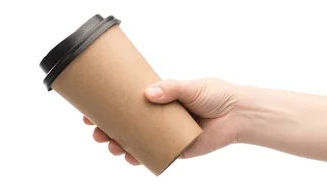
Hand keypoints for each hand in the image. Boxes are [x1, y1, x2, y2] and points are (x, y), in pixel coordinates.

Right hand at [83, 77, 245, 164]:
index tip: (88, 111)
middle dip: (106, 129)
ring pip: (136, 142)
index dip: (106, 108)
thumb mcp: (192, 86)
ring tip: (111, 144)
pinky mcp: (176, 149)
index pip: (127, 103)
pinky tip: (129, 157)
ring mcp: (165, 134)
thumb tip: (149, 93)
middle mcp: (158, 118)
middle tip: (96, 131)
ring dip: (119, 145)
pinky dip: (139, 158)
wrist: (238, 114)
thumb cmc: (217, 95)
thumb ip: (171, 88)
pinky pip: (153, 156)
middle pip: (126, 125)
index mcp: (159, 100)